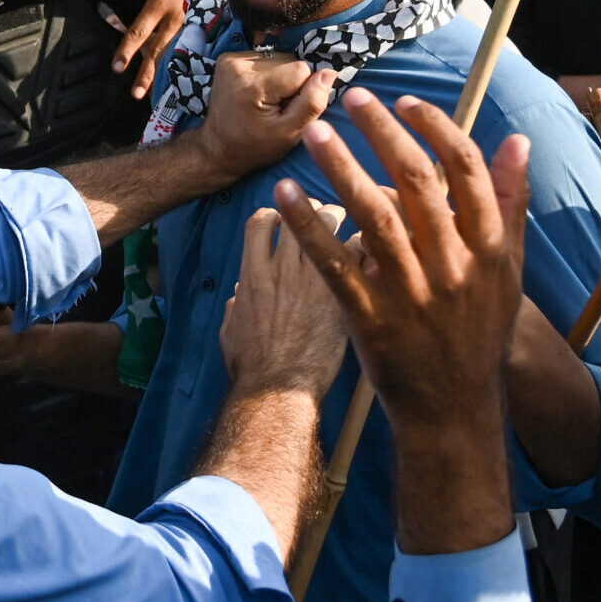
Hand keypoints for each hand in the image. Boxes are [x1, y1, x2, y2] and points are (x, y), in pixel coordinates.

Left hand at [92, 0, 213, 95]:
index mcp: (158, 6)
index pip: (139, 32)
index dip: (127, 50)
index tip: (117, 68)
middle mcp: (174, 20)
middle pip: (157, 51)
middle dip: (146, 73)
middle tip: (135, 94)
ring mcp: (188, 28)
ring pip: (173, 56)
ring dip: (162, 76)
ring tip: (153, 96)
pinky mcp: (198, 32)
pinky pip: (187, 54)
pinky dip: (180, 70)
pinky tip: (173, 85)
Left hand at [195, 49, 335, 175]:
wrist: (218, 147)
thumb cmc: (255, 147)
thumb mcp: (290, 134)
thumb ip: (312, 103)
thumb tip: (330, 73)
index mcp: (254, 85)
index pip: (301, 70)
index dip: (303, 91)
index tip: (288, 109)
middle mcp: (239, 65)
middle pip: (290, 61)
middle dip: (291, 83)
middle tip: (276, 107)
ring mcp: (230, 60)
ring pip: (279, 58)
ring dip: (280, 78)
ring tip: (265, 101)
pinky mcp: (228, 58)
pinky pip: (265, 58)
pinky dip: (267, 74)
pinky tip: (257, 93)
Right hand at [221, 203, 351, 396]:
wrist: (278, 390)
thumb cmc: (252, 369)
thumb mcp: (230, 333)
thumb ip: (234, 309)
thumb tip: (237, 299)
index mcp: (253, 274)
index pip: (262, 221)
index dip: (275, 216)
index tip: (285, 222)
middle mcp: (282, 268)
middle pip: (301, 213)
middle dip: (315, 211)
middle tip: (328, 220)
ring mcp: (313, 279)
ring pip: (331, 222)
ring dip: (342, 222)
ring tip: (351, 232)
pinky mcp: (341, 293)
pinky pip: (358, 251)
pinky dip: (365, 247)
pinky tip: (369, 256)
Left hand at [271, 88, 528, 432]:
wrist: (453, 407)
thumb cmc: (478, 331)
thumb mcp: (507, 270)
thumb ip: (511, 204)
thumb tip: (517, 142)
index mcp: (488, 249)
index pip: (465, 172)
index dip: (435, 129)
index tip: (405, 103)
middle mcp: (453, 266)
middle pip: (417, 184)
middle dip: (383, 134)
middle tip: (353, 98)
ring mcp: (410, 293)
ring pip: (373, 217)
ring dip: (341, 169)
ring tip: (315, 135)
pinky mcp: (370, 319)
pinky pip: (333, 265)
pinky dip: (308, 228)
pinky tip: (286, 195)